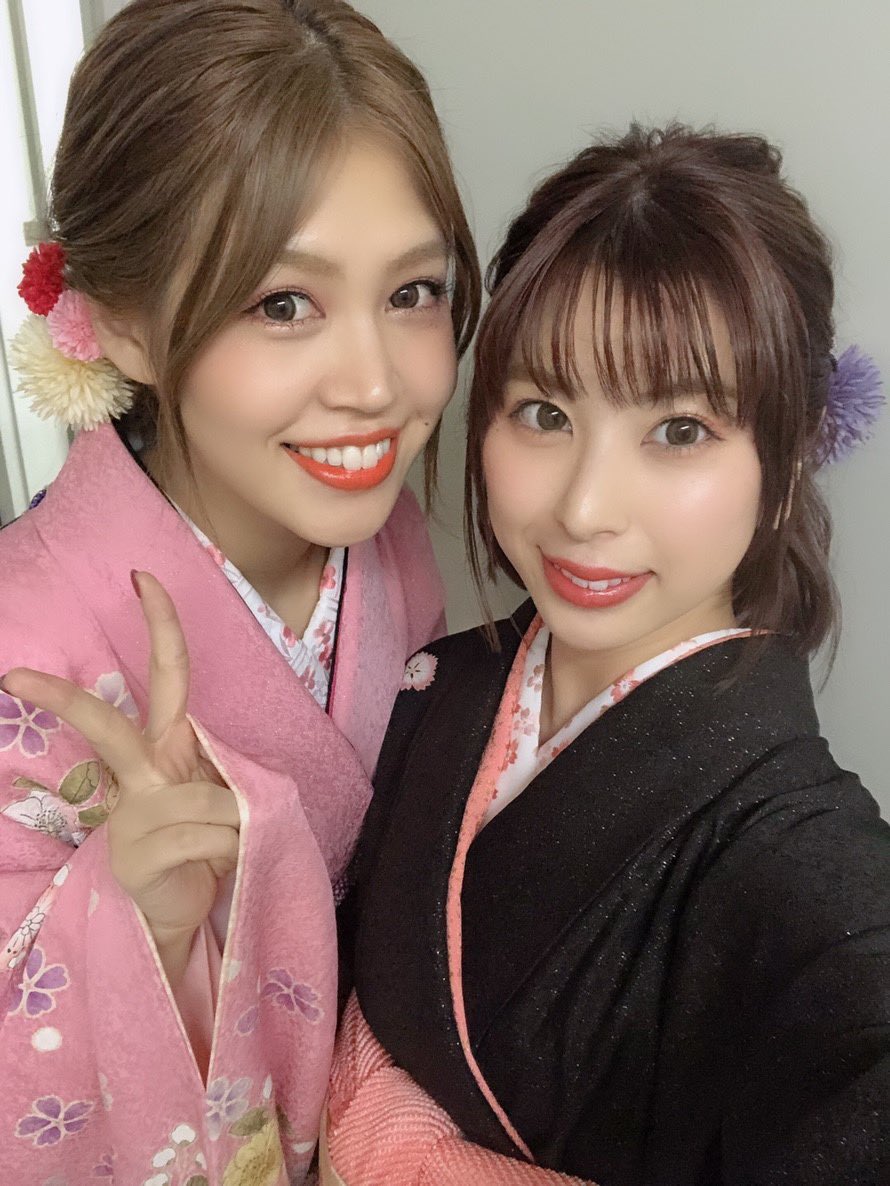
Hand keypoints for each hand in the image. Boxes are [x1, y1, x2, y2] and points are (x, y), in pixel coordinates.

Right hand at [1, 572, 239, 979]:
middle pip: (106, 725)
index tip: (141, 578)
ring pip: (203, 800)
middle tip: (12, 676)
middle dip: (63, 699)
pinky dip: (232, 847)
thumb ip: (221, 764)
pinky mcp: (135, 855)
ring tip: (227, 842)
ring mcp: (131, 815)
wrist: (189, 903)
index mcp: (165, 745)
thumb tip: (232, 771)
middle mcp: (142, 773)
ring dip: (236, 823)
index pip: (166, 673)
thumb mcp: (221, 789)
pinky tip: (219, 861)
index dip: (161, 624)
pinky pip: (207, 835)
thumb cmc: (205, 835)